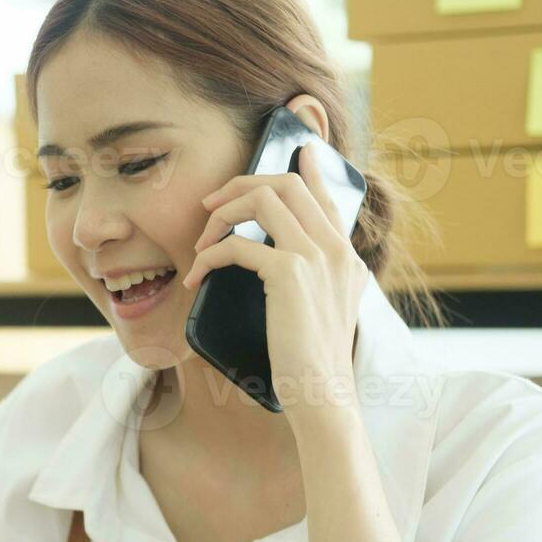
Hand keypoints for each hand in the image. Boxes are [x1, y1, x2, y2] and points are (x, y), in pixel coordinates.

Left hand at [182, 144, 368, 418]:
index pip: (326, 195)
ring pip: (264, 198)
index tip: (299, 146)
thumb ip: (307, 281)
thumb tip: (273, 265)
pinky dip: (209, 256)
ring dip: (222, 215)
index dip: (308, 167)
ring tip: (201, 243)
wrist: (321, 394)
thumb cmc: (309, 362)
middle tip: (210, 206)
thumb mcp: (317, 313)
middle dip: (240, 185)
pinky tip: (197, 276)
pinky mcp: (289, 275)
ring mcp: (316, 259)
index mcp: (345, 257)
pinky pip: (239, 244)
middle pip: (287, 183)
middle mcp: (336, 250)